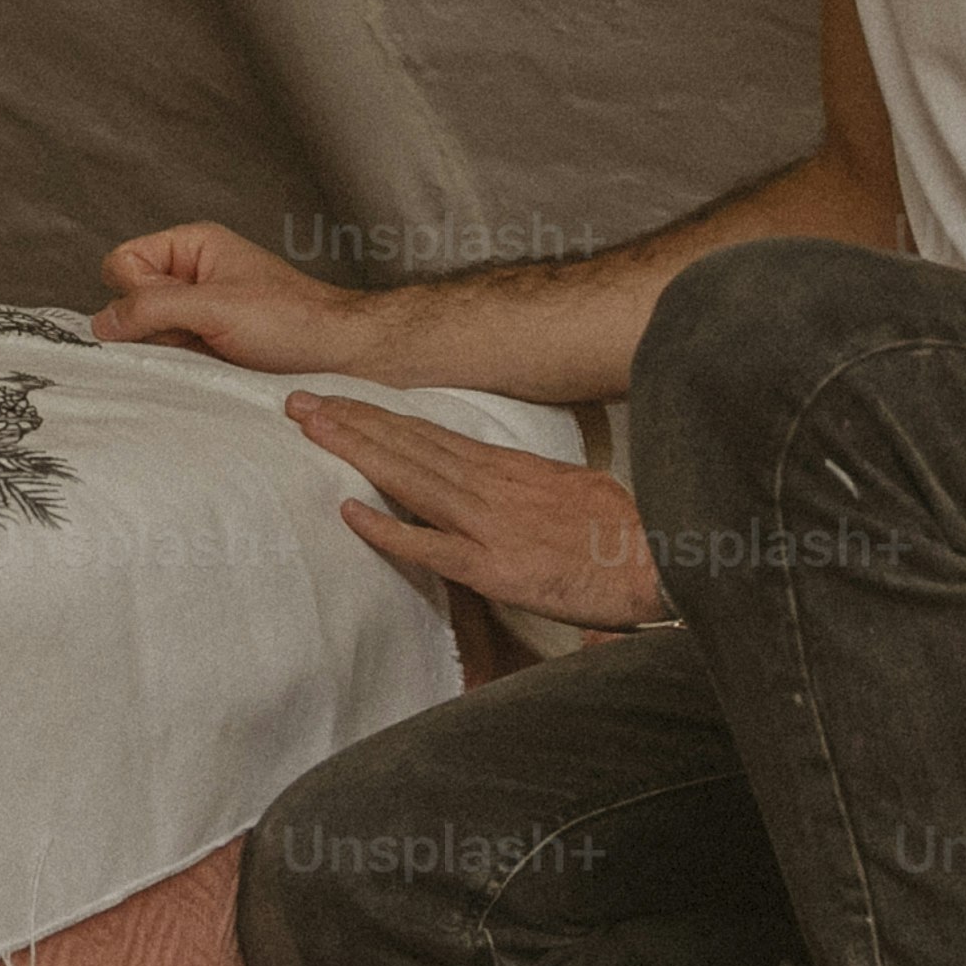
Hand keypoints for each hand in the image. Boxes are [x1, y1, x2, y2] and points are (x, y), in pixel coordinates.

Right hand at [91, 220, 385, 375]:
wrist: (340, 355)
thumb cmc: (292, 320)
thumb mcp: (216, 308)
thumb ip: (153, 308)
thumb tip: (101, 322)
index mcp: (192, 246)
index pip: (122, 262)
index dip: (135, 292)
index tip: (171, 311)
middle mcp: (189, 274)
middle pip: (130, 299)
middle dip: (151, 324)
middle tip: (195, 334)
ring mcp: (196, 311)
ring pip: (146, 331)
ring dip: (168, 349)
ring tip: (209, 352)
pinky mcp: (205, 343)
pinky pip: (168, 353)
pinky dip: (179, 365)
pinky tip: (208, 367)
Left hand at [280, 392, 664, 632]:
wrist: (667, 565)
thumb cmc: (632, 537)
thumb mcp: (580, 492)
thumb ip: (533, 487)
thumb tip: (508, 485)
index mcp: (514, 469)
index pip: (434, 435)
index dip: (383, 417)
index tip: (341, 400)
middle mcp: (496, 486)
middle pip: (411, 444)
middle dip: (352, 420)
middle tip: (298, 399)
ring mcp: (493, 524)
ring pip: (412, 477)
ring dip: (356, 450)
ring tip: (309, 427)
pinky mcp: (497, 566)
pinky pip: (431, 545)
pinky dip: (389, 528)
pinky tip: (349, 512)